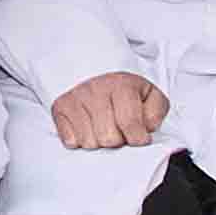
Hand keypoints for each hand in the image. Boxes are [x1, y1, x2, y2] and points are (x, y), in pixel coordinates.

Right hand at [51, 69, 168, 155]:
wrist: (95, 72)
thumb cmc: (126, 91)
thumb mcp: (150, 95)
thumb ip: (156, 112)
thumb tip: (145, 129)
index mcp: (121, 85)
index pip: (130, 125)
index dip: (138, 138)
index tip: (138, 136)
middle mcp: (95, 89)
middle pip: (108, 138)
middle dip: (117, 139)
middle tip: (118, 129)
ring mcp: (75, 98)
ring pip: (89, 142)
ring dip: (98, 141)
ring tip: (102, 128)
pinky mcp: (59, 107)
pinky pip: (69, 140)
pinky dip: (79, 140)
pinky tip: (86, 128)